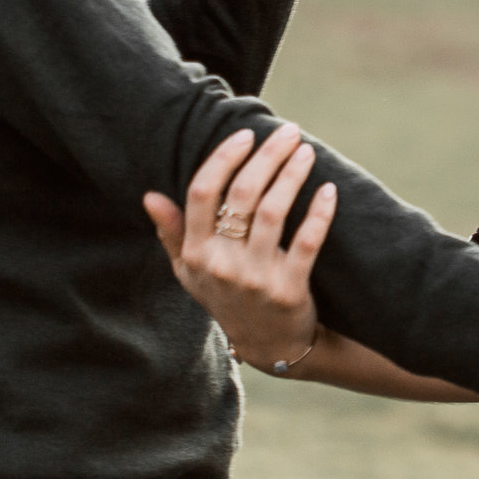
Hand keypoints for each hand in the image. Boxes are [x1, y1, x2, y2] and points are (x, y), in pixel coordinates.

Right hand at [142, 123, 334, 369]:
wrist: (268, 346)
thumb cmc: (227, 298)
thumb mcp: (190, 272)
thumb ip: (172, 233)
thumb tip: (150, 196)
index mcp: (196, 253)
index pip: (202, 192)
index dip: (223, 158)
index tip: (246, 134)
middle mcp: (222, 264)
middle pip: (242, 194)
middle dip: (267, 156)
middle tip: (288, 132)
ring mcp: (255, 277)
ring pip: (274, 212)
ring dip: (292, 175)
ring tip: (305, 151)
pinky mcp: (289, 289)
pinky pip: (307, 242)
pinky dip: (319, 213)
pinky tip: (328, 189)